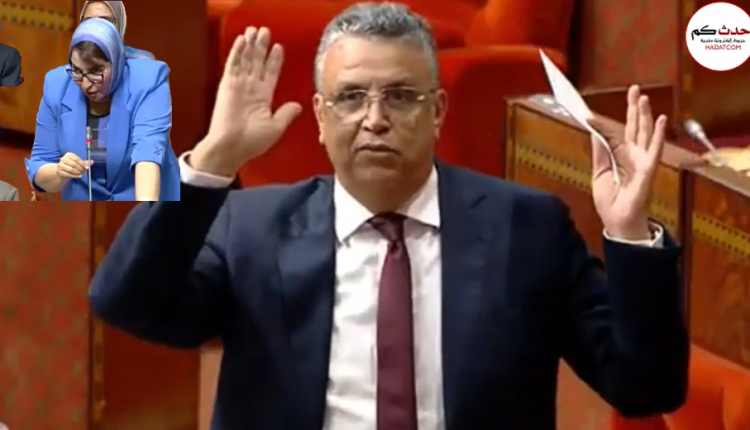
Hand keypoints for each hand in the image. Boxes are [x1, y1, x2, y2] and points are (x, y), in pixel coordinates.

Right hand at [57, 152, 91, 178]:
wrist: (63, 170)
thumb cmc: (72, 165)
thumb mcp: (78, 162)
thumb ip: (85, 162)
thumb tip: (92, 161)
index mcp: (68, 155)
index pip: (76, 159)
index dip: (82, 164)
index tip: (87, 167)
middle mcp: (63, 159)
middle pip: (74, 164)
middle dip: (80, 169)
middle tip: (84, 171)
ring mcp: (60, 165)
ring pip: (71, 169)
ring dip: (78, 172)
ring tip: (82, 173)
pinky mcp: (59, 171)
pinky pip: (68, 174)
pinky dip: (75, 176)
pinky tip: (79, 176)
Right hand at [192, 27, 301, 176]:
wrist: (231, 147)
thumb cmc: (251, 142)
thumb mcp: (275, 127)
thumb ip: (286, 114)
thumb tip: (298, 105)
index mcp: (263, 98)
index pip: (270, 74)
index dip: (274, 61)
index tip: (279, 47)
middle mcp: (251, 89)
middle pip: (258, 62)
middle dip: (262, 47)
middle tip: (266, 31)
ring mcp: (239, 86)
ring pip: (246, 60)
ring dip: (251, 45)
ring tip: (256, 30)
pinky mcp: (228, 85)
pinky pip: (233, 64)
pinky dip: (238, 52)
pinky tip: (242, 40)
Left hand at [588, 85, 666, 239]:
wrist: (618, 223)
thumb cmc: (611, 201)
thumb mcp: (599, 173)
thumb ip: (600, 152)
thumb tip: (594, 131)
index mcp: (620, 156)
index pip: (615, 132)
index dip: (604, 121)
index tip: (590, 110)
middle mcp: (633, 155)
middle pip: (634, 127)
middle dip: (633, 108)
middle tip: (634, 88)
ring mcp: (642, 161)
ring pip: (645, 133)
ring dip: (644, 115)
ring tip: (643, 97)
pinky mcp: (648, 170)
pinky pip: (654, 149)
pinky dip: (659, 134)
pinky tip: (661, 119)